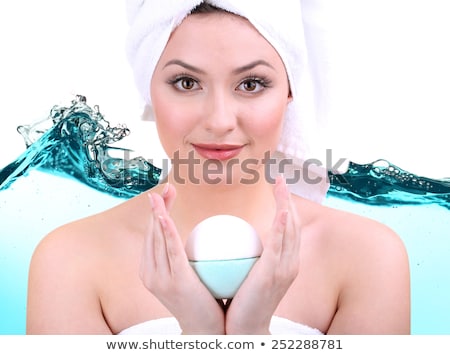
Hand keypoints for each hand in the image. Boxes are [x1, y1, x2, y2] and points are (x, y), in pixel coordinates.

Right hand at [139, 184, 224, 333]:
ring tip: (161, 194)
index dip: (157, 212)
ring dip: (158, 213)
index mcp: (150, 270)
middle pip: (151, 233)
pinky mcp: (173, 281)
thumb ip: (188, 257)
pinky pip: (170, 250)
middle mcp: (149, 273)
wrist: (205, 330)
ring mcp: (159, 278)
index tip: (166, 195)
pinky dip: (165, 230)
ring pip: (157, 238)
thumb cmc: (202, 301)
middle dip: (157, 207)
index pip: (153, 235)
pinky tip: (164, 215)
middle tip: (166, 187)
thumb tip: (201, 234)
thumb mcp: (191, 277)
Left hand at [225, 176, 301, 333]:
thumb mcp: (249, 276)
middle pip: (294, 224)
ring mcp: (285, 268)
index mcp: (286, 262)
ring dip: (287, 205)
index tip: (278, 190)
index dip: (286, 207)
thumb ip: (248, 256)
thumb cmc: (243, 302)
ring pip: (291, 230)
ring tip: (281, 185)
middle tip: (280, 180)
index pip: (288, 228)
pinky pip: (279, 245)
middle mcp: (291, 263)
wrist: (246, 329)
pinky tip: (280, 211)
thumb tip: (233, 239)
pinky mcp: (274, 274)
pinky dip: (283, 226)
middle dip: (289, 200)